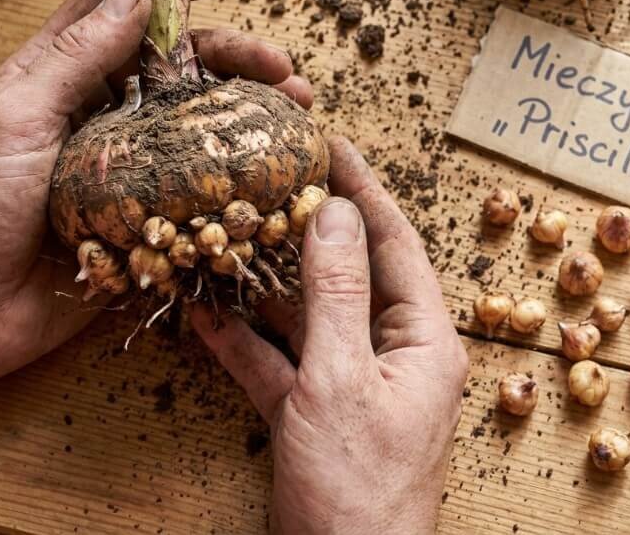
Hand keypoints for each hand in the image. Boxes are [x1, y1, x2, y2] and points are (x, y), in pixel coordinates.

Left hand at [0, 0, 311, 384]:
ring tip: (297, 108)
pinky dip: (243, 169)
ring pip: (201, 119)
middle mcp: (105, 111)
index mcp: (63, 74)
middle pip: (181, 63)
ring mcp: (131, 161)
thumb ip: (75, 57)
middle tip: (283, 67)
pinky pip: (203, 182)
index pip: (123, 5)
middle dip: (236, 55)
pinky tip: (278, 165)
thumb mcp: (16, 118)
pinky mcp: (149, 211)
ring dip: (251, 107)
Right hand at [189, 137, 469, 533]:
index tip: (333, 143)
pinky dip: (247, 343)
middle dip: (309, 232)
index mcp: (424, 340)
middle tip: (273, 181)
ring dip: (267, 285)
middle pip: (350, 275)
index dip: (364, 190)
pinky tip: (206, 316)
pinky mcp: (317, 415)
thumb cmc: (357, 486)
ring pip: (309, 317)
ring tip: (231, 235)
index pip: (396, 244)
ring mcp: (353, 385)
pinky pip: (281, 365)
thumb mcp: (339, 378)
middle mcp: (394, 355)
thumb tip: (334, 212)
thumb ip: (334, 292)